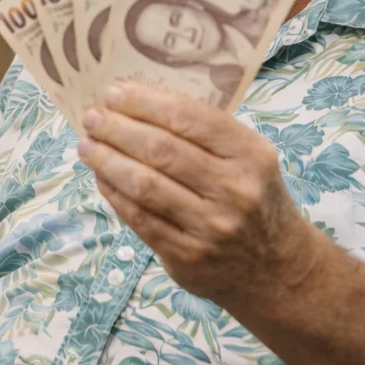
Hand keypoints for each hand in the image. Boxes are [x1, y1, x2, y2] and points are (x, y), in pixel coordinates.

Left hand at [79, 83, 323, 309]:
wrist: (278, 270)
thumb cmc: (254, 199)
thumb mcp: (249, 159)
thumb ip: (204, 134)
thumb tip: (137, 105)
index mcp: (251, 155)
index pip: (189, 118)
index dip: (145, 103)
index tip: (114, 93)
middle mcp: (234, 190)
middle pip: (161, 150)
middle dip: (117, 129)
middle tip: (92, 118)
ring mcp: (211, 228)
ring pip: (145, 185)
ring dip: (107, 161)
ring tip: (87, 145)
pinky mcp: (188, 257)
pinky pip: (140, 219)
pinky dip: (114, 194)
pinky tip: (101, 177)